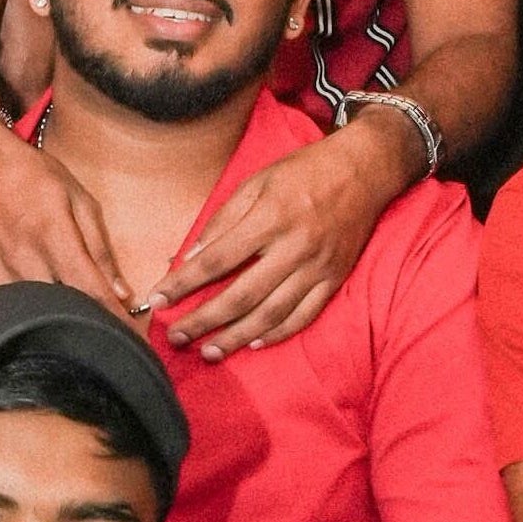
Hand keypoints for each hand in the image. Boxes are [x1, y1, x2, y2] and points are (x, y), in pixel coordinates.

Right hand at [0, 111, 131, 309]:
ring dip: (57, 319)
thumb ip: (100, 248)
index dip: (112, 317)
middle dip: (87, 321)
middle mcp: (24, 258)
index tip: (131, 337)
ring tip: (73, 318)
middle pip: (62, 308)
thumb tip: (122, 292)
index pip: (89, 289)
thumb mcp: (79, 200)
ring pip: (35, 314)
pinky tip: (40, 305)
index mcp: (53, 235)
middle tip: (106, 328)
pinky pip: (10, 309)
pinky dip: (28, 313)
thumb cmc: (34, 177)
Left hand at [143, 122, 410, 358]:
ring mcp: (317, 266)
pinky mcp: (334, 279)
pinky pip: (304, 315)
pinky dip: (277, 333)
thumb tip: (192, 257)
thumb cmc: (305, 170)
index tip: (158, 299)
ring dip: (236, 337)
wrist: (364, 169)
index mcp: (270, 217)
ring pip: (271, 313)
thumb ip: (223, 220)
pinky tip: (253, 343)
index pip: (217, 259)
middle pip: (241, 295)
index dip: (184, 283)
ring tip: (209, 351)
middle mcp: (294, 246)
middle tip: (176, 336)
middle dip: (204, 320)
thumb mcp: (258, 181)